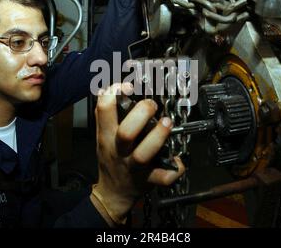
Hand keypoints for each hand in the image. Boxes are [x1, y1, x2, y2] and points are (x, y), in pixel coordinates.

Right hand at [92, 83, 184, 225]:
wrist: (113, 193)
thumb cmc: (111, 159)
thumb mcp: (102, 137)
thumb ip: (107, 115)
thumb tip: (114, 88)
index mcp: (106, 136)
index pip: (103, 109)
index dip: (114, 93)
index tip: (128, 86)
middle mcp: (119, 150)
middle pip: (126, 132)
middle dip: (141, 114)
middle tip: (152, 105)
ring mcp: (134, 167)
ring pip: (143, 154)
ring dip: (158, 137)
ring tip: (167, 123)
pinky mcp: (148, 180)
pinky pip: (163, 177)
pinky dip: (174, 169)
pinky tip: (178, 159)